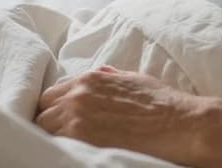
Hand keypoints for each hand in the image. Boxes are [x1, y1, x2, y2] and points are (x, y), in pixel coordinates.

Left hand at [35, 66, 204, 162]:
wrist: (178, 123)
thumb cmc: (161, 102)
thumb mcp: (133, 79)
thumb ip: (111, 76)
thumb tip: (102, 72)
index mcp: (89, 79)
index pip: (52, 93)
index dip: (56, 107)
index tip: (62, 118)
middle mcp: (78, 95)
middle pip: (44, 111)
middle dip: (50, 121)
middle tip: (64, 134)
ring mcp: (77, 118)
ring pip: (46, 128)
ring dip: (55, 135)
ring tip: (70, 144)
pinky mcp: (82, 139)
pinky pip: (56, 144)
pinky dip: (61, 147)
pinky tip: (74, 150)